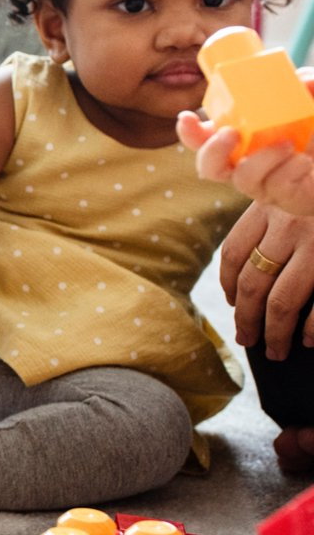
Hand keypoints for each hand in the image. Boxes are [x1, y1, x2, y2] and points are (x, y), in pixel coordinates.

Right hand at [180, 76, 313, 215]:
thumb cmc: (312, 134)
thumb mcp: (309, 107)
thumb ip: (306, 89)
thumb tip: (303, 79)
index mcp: (239, 143)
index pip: (202, 140)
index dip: (189, 132)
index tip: (187, 117)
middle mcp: (243, 166)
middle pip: (210, 167)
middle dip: (214, 150)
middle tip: (231, 133)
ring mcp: (262, 186)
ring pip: (245, 179)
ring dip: (262, 158)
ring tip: (287, 143)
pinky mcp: (285, 199)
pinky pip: (279, 187)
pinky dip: (291, 169)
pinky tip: (305, 160)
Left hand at [221, 202, 313, 360]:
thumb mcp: (299, 185)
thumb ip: (278, 212)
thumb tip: (253, 263)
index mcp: (272, 202)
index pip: (234, 251)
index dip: (228, 283)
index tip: (231, 301)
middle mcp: (290, 222)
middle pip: (253, 282)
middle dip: (245, 317)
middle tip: (245, 338)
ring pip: (281, 300)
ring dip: (273, 331)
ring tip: (273, 349)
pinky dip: (311, 328)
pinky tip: (307, 340)